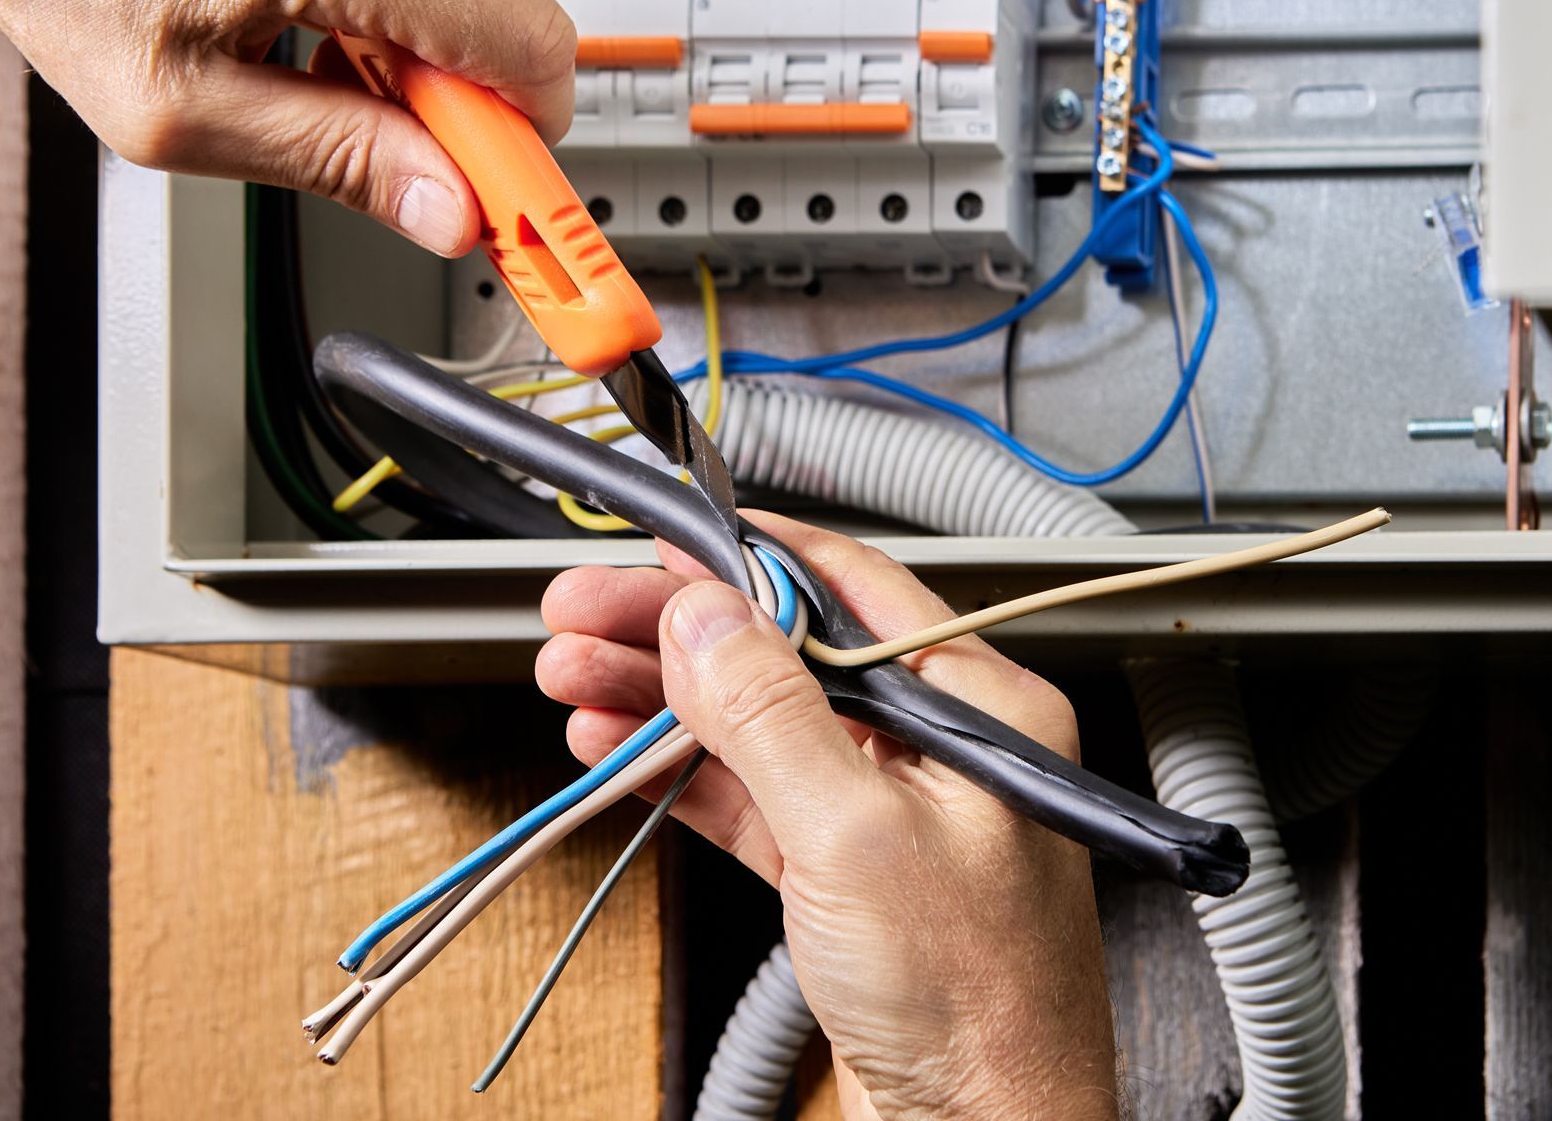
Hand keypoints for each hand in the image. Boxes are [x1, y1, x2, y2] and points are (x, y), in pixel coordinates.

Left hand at [0, 0, 573, 256]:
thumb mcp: (180, 110)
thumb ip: (337, 165)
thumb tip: (449, 214)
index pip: (531, 53)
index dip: (530, 146)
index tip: (531, 211)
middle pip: (525, 6)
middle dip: (476, 90)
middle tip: (398, 134)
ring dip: (438, 25)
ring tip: (328, 39)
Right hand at [539, 513, 1118, 1120]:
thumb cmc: (977, 1006)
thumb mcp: (857, 838)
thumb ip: (774, 717)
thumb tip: (709, 616)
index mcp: (980, 708)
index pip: (852, 591)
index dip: (749, 560)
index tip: (667, 545)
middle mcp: (939, 746)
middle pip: (785, 654)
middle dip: (677, 634)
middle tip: (580, 616)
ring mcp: (888, 810)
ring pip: (757, 725)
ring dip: (660, 700)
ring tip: (571, 677)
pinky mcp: (845, 874)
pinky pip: (751, 798)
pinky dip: (681, 774)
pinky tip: (617, 749)